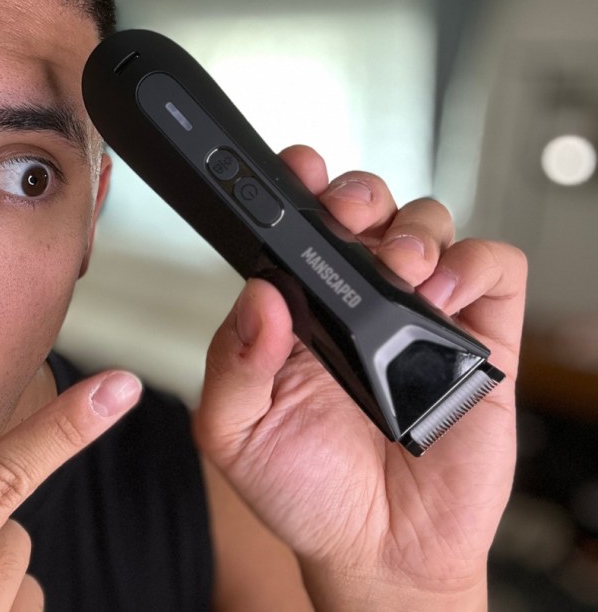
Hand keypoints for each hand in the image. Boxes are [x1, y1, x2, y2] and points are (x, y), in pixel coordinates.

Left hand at [194, 146, 525, 608]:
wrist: (379, 550)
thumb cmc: (307, 492)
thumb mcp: (238, 433)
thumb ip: (231, 363)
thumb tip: (257, 295)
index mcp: (300, 313)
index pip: (299, 229)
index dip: (298, 190)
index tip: (294, 173)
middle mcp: (358, 304)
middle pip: (367, 208)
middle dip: (356, 194)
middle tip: (346, 216)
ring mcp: (420, 317)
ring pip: (428, 223)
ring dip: (412, 228)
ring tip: (399, 269)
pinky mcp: (478, 339)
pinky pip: (491, 268)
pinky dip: (471, 265)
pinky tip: (440, 299)